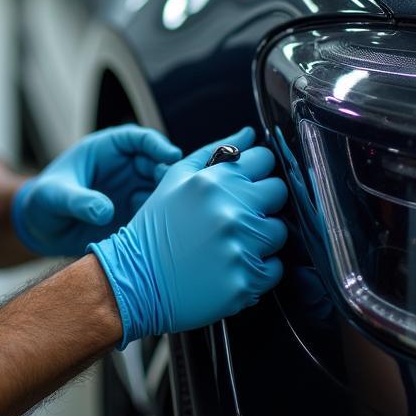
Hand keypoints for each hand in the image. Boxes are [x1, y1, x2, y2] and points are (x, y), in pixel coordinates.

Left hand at [12, 125, 182, 256]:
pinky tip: (158, 230)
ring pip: (159, 189)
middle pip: (155, 163)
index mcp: (105, 149)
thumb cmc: (44, 201)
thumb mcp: (55, 197)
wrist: (41, 228)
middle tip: (173, 188)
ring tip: (167, 212)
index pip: (137, 139)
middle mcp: (124, 168)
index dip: (156, 144)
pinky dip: (160, 219)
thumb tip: (104, 211)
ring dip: (166, 198)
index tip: (170, 156)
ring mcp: (131, 191)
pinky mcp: (133, 214)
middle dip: (166, 173)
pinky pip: (154, 213)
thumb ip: (78, 201)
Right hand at [88, 126, 287, 347]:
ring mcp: (239, 247)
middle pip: (279, 193)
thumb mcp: (176, 178)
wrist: (136, 279)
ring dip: (262, 237)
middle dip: (264, 202)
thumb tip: (249, 133)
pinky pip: (274, 269)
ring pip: (279, 232)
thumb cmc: (157, 226)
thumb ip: (215, 151)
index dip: (258, 171)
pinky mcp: (244, 281)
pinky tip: (231, 265)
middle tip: (240, 215)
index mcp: (213, 181)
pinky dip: (259, 269)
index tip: (248, 183)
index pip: (265, 159)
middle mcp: (230, 210)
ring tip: (231, 243)